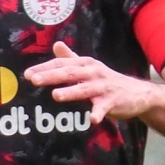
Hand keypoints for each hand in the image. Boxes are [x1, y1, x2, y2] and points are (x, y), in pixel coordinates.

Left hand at [22, 42, 156, 125]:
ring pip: (85, 89)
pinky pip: (103, 108)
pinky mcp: (113, 101)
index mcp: (85, 65)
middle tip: (34, 80)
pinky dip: (98, 113)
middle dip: (51, 76)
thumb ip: (71, 58)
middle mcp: (93, 73)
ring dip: (71, 92)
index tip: (27, 74)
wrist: (137, 93)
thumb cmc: (107, 81)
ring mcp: (103, 87)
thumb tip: (56, 44)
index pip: (61, 65)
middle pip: (70, 74)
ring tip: (56, 95)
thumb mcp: (89, 67)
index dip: (44, 68)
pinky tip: (92, 120)